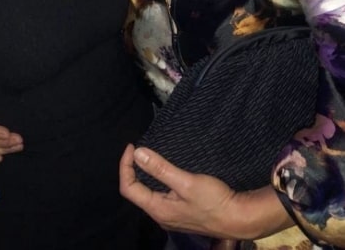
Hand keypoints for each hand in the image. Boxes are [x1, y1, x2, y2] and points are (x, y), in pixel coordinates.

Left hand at [119, 145, 291, 239]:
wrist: (239, 218)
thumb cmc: (214, 201)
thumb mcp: (186, 182)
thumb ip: (160, 168)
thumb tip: (137, 153)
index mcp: (158, 209)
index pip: (129, 188)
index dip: (125, 166)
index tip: (132, 146)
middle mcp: (161, 215)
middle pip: (136, 192)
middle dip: (132, 170)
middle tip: (137, 149)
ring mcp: (171, 216)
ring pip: (148, 194)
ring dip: (144, 175)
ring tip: (147, 156)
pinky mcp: (180, 212)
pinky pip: (159, 195)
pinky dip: (155, 180)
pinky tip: (163, 171)